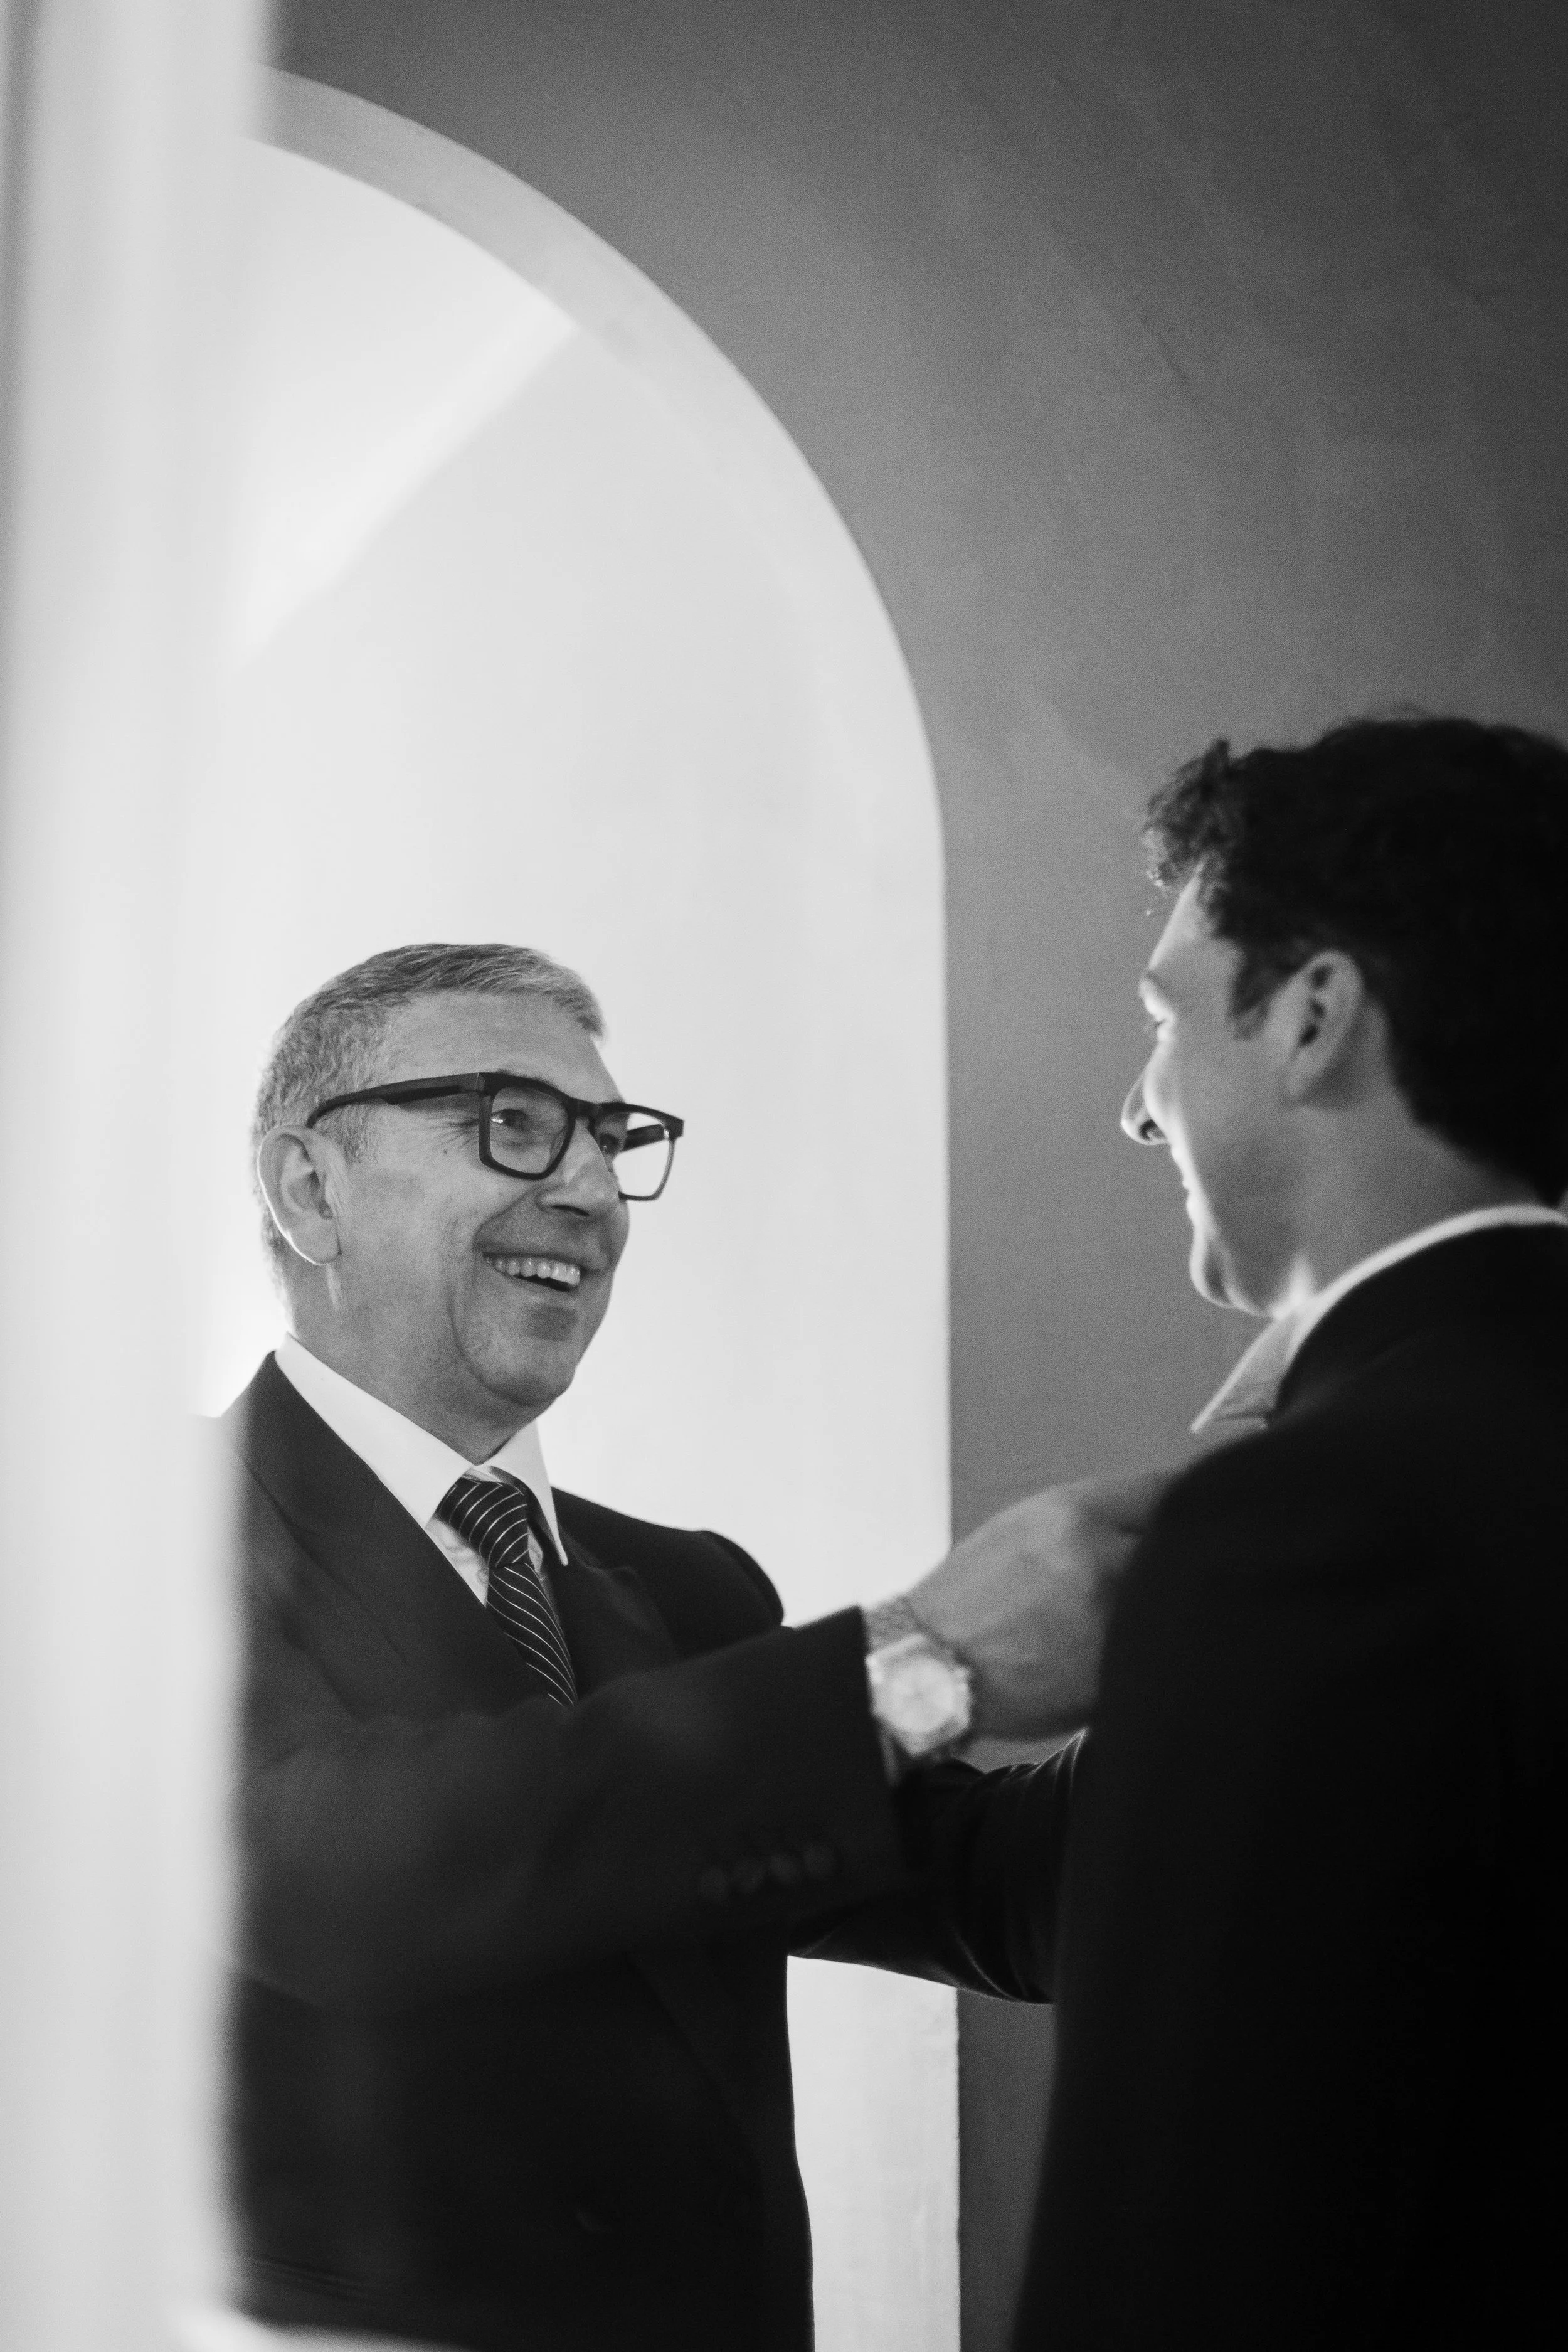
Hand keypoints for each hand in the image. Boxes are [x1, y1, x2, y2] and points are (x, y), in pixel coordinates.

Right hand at [905, 1468, 1174, 1739]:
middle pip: (1183, 1545)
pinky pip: (1158, 1653)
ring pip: (1174, 1601)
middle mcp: (1099, 1563)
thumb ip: (1093, 1517)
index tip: (1199, 1505)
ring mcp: (1111, 1624)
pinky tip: (1133, 1651)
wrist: (933, 1668)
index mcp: (1072, 1516)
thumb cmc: (972, 1597)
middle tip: (1183, 1560)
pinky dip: (1155, 1649)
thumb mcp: (1024, 1529)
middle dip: (1184, 1552)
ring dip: (1171, 1604)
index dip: (1186, 1497)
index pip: (1164, 1489)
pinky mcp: (1115, 1678)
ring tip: (1155, 1609)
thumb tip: (1155, 1516)